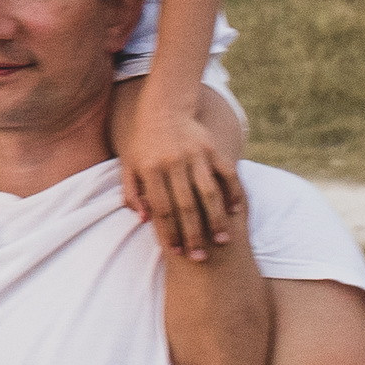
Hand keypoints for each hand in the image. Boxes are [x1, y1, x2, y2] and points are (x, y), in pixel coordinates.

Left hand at [120, 98, 247, 260]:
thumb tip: (143, 220)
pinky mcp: (212, 148)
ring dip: (216, 219)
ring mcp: (196, 155)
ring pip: (209, 192)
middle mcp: (174, 162)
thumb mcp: (129, 163)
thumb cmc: (143, 142)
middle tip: (200, 258)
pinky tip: (234, 212)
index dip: (169, 232)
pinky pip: (227, 173)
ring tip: (222, 242)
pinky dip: (232, 192)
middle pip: (186, 205)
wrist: (164, 107)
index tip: (176, 252)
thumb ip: (132, 192)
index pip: (162, 208)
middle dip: (194, 234)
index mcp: (151, 168)